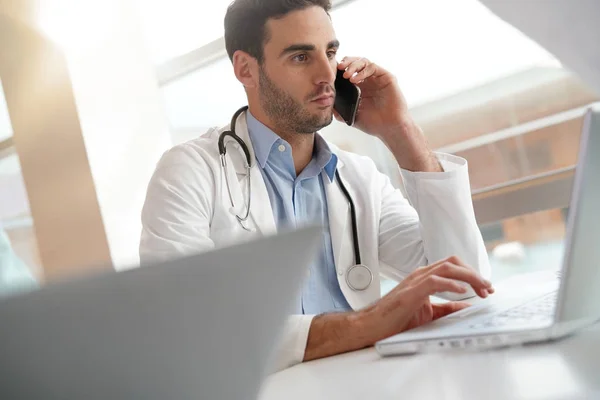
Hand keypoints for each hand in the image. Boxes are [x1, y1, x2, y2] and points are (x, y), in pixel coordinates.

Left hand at [336, 57, 408, 138]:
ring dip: (353, 65)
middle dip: (345, 63)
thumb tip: (326, 102)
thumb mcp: (351, 116)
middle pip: (355, 63)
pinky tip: (354, 80)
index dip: (339, 70)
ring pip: (363, 62)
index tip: (330, 73)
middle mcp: (368, 80)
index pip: (347, 71)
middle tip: (337, 68)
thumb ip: (339, 109)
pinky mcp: (387, 77)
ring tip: (345, 75)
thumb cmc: (373, 124)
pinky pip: (373, 67)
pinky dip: (362, 71)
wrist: (389, 129)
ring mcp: (378, 78)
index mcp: (359, 87)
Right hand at [360, 256, 493, 343]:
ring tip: (482, 288)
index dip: (473, 275)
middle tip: (488, 289)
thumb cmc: (395, 319)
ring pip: (447, 268)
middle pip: (453, 263)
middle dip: (474, 274)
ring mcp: (415, 281)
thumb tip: (468, 308)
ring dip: (469, 277)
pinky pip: (434, 282)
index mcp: (425, 277)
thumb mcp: (429, 313)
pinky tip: (462, 292)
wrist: (372, 325)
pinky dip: (451, 285)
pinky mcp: (410, 292)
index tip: (486, 289)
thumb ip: (448, 309)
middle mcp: (421, 275)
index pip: (453, 267)